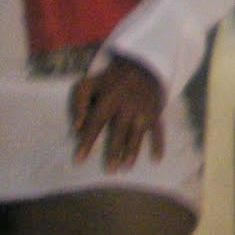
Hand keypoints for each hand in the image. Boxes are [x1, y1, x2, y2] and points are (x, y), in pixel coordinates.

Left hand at [70, 54, 164, 171]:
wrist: (141, 64)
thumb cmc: (109, 80)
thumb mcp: (88, 84)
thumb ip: (78, 104)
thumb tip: (75, 129)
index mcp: (109, 99)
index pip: (96, 122)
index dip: (87, 141)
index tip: (79, 159)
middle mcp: (128, 105)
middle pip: (119, 131)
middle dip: (114, 151)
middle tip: (110, 169)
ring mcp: (144, 109)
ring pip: (138, 132)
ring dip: (133, 150)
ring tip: (126, 166)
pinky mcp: (156, 111)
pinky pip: (159, 128)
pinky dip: (159, 143)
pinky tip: (157, 158)